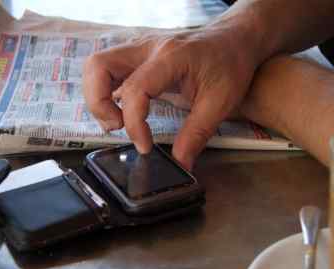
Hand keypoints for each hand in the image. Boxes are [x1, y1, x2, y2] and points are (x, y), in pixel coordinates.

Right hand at [83, 26, 262, 169]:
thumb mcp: (220, 102)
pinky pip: (109, 69)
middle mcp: (148, 48)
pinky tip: (124, 109)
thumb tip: (180, 164)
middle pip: (98, 66)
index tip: (145, 147)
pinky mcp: (139, 55)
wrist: (236, 38)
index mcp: (171, 58)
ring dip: (98, 96)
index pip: (136, 89)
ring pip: (98, 65)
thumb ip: (197, 134)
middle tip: (116, 127)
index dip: (134, 124)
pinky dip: (107, 91)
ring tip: (117, 121)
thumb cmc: (231, 64)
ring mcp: (140, 49)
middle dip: (98, 103)